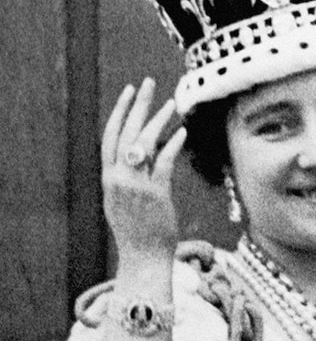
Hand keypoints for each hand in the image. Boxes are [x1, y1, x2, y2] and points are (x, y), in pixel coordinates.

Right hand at [101, 78, 186, 260]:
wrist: (142, 257)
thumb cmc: (138, 230)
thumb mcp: (122, 200)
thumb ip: (126, 177)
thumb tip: (137, 154)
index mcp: (109, 179)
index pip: (110, 137)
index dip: (120, 112)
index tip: (129, 91)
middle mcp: (118, 179)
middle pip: (125, 133)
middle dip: (137, 105)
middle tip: (148, 83)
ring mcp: (135, 186)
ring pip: (143, 144)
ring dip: (158, 121)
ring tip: (171, 104)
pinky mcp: (155, 195)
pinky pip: (164, 163)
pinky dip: (172, 145)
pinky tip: (182, 132)